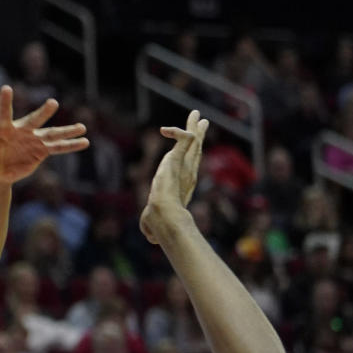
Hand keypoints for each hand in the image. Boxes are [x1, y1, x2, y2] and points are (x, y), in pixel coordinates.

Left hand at [0, 86, 87, 184]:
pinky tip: (84, 141)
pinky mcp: (40, 151)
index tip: (6, 88)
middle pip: (34, 121)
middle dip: (43, 113)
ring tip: (83, 126)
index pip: (4, 112)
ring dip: (66, 131)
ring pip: (52, 134)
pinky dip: (70, 145)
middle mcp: (22, 131)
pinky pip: (58, 148)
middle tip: (52, 103)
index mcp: (4, 128)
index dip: (5, 102)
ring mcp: (33, 140)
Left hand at [139, 109, 206, 244]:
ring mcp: (184, 167)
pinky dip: (181, 132)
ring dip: (193, 127)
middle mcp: (186, 174)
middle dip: (198, 135)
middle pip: (195, 150)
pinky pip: (183, 140)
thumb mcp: (153, 225)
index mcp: (182, 185)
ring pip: (192, 142)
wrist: (165, 218)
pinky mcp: (177, 160)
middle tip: (202, 121)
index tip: (192, 146)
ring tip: (196, 114)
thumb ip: (152, 228)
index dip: (191, 154)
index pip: (189, 165)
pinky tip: (185, 123)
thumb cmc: (160, 225)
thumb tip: (150, 238)